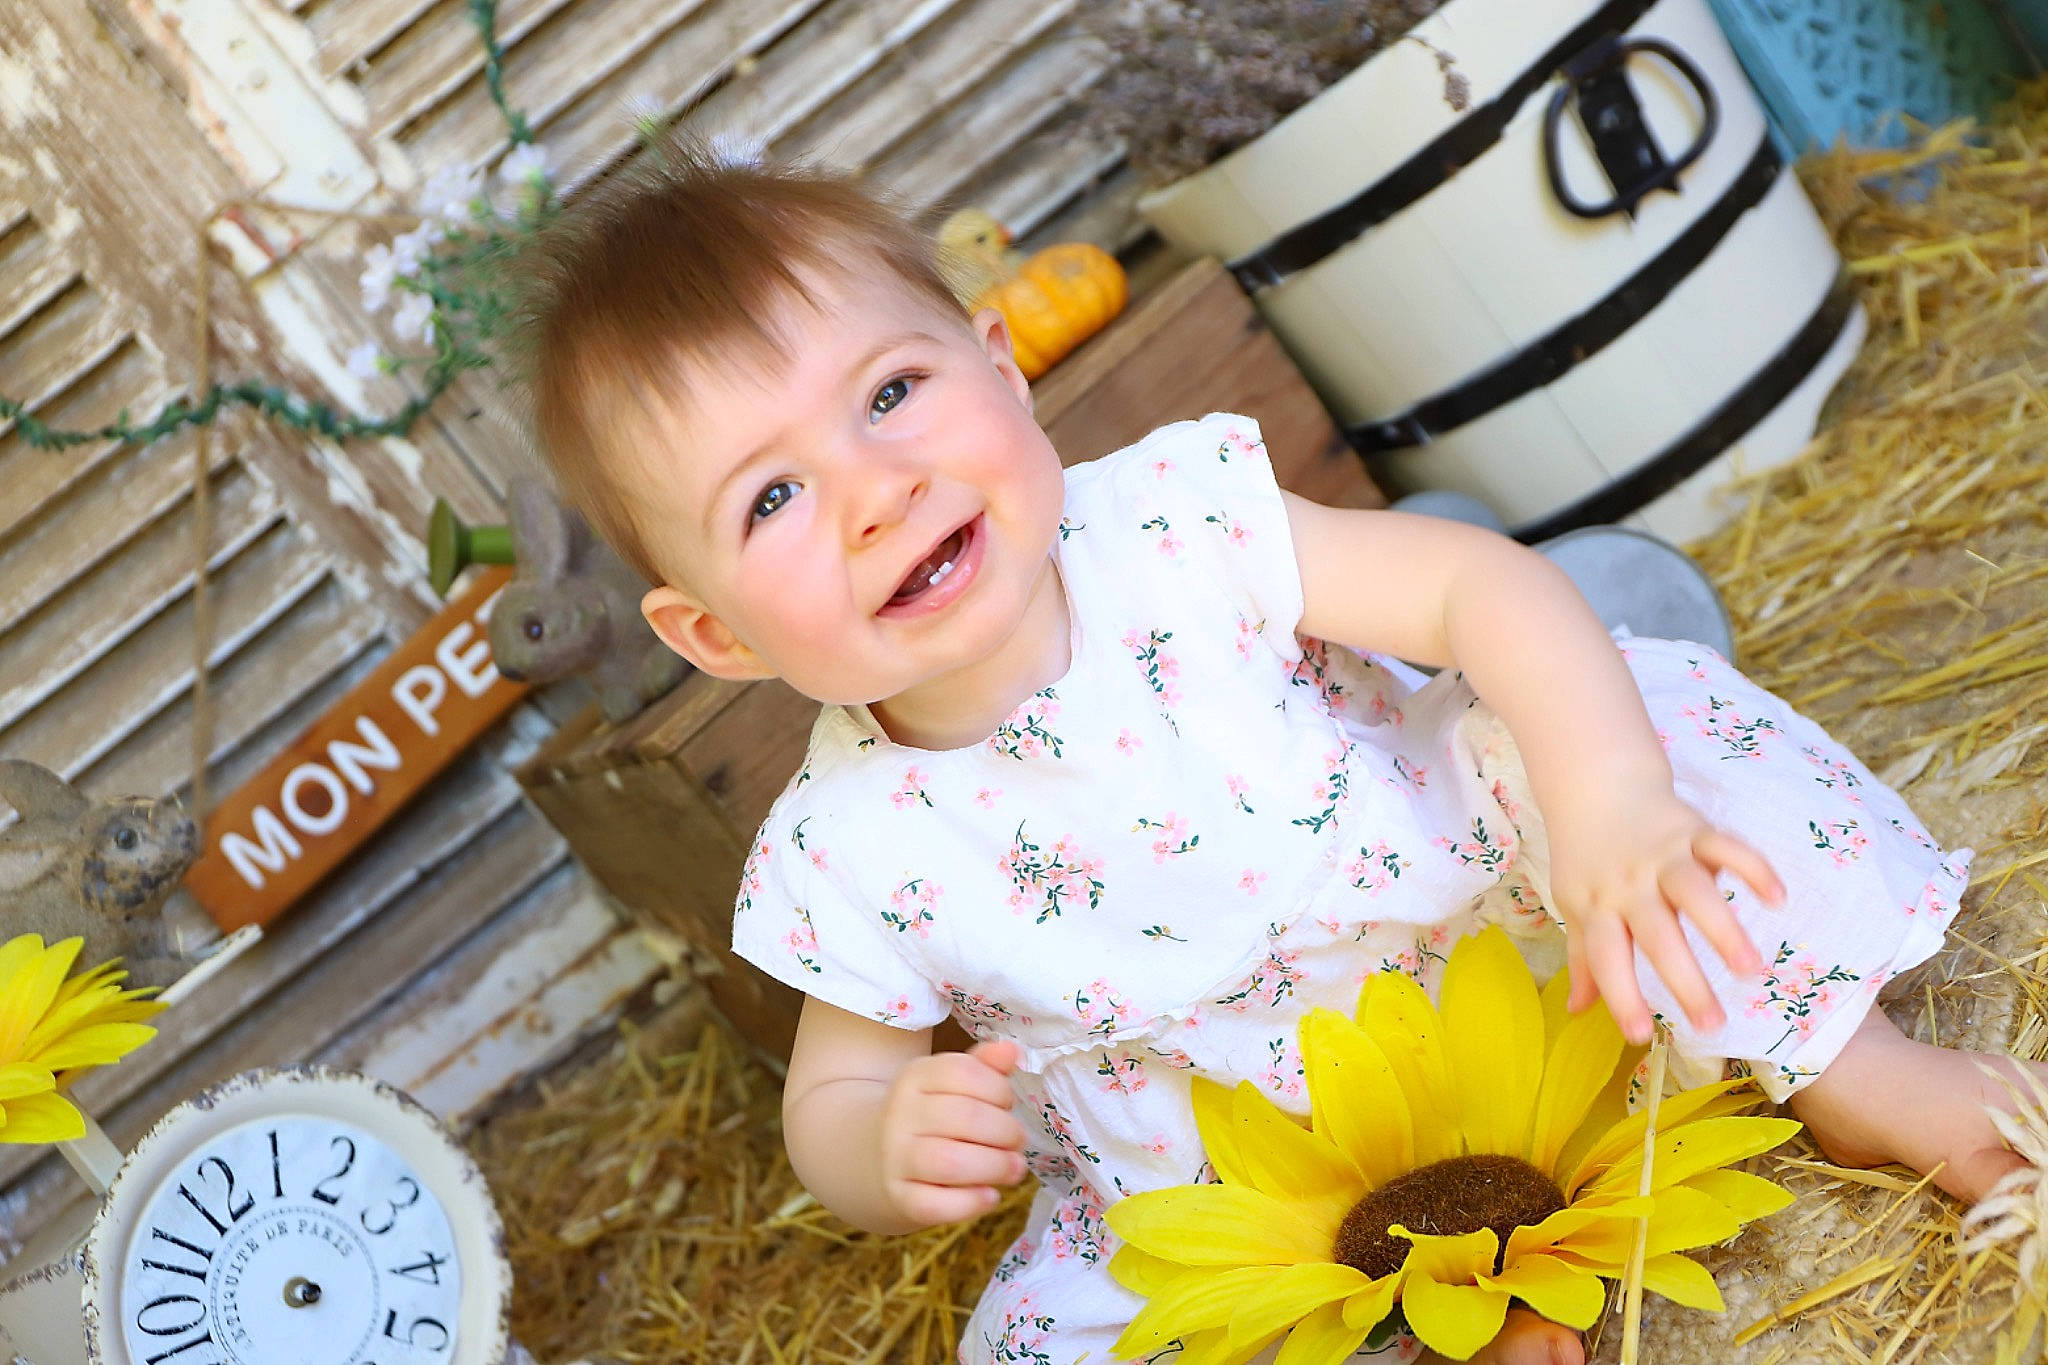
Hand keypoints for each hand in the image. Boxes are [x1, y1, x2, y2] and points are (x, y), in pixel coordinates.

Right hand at [879, 1039, 1029, 1227]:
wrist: (871, 1157)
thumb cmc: (928, 1117)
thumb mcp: (948, 1085)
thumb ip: (983, 1067)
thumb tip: (1011, 1051)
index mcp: (914, 1077)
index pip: (964, 1073)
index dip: (999, 1090)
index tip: (1007, 1104)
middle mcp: (900, 1114)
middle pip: (965, 1118)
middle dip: (1006, 1132)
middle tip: (1018, 1143)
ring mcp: (896, 1158)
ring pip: (950, 1162)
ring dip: (994, 1167)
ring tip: (1013, 1168)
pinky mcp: (899, 1197)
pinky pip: (936, 1205)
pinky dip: (971, 1203)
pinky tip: (990, 1196)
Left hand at [1549, 788, 1782, 1043]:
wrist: (1597, 786)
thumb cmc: (1588, 859)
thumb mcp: (1576, 906)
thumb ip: (1584, 959)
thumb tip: (1578, 1011)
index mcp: (1598, 907)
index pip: (1605, 958)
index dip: (1620, 996)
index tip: (1640, 1035)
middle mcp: (1630, 885)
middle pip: (1657, 936)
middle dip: (1685, 981)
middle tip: (1713, 1025)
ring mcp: (1663, 857)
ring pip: (1694, 893)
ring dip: (1723, 930)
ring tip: (1750, 969)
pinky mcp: (1694, 831)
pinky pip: (1727, 847)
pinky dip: (1754, 869)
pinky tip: (1777, 898)